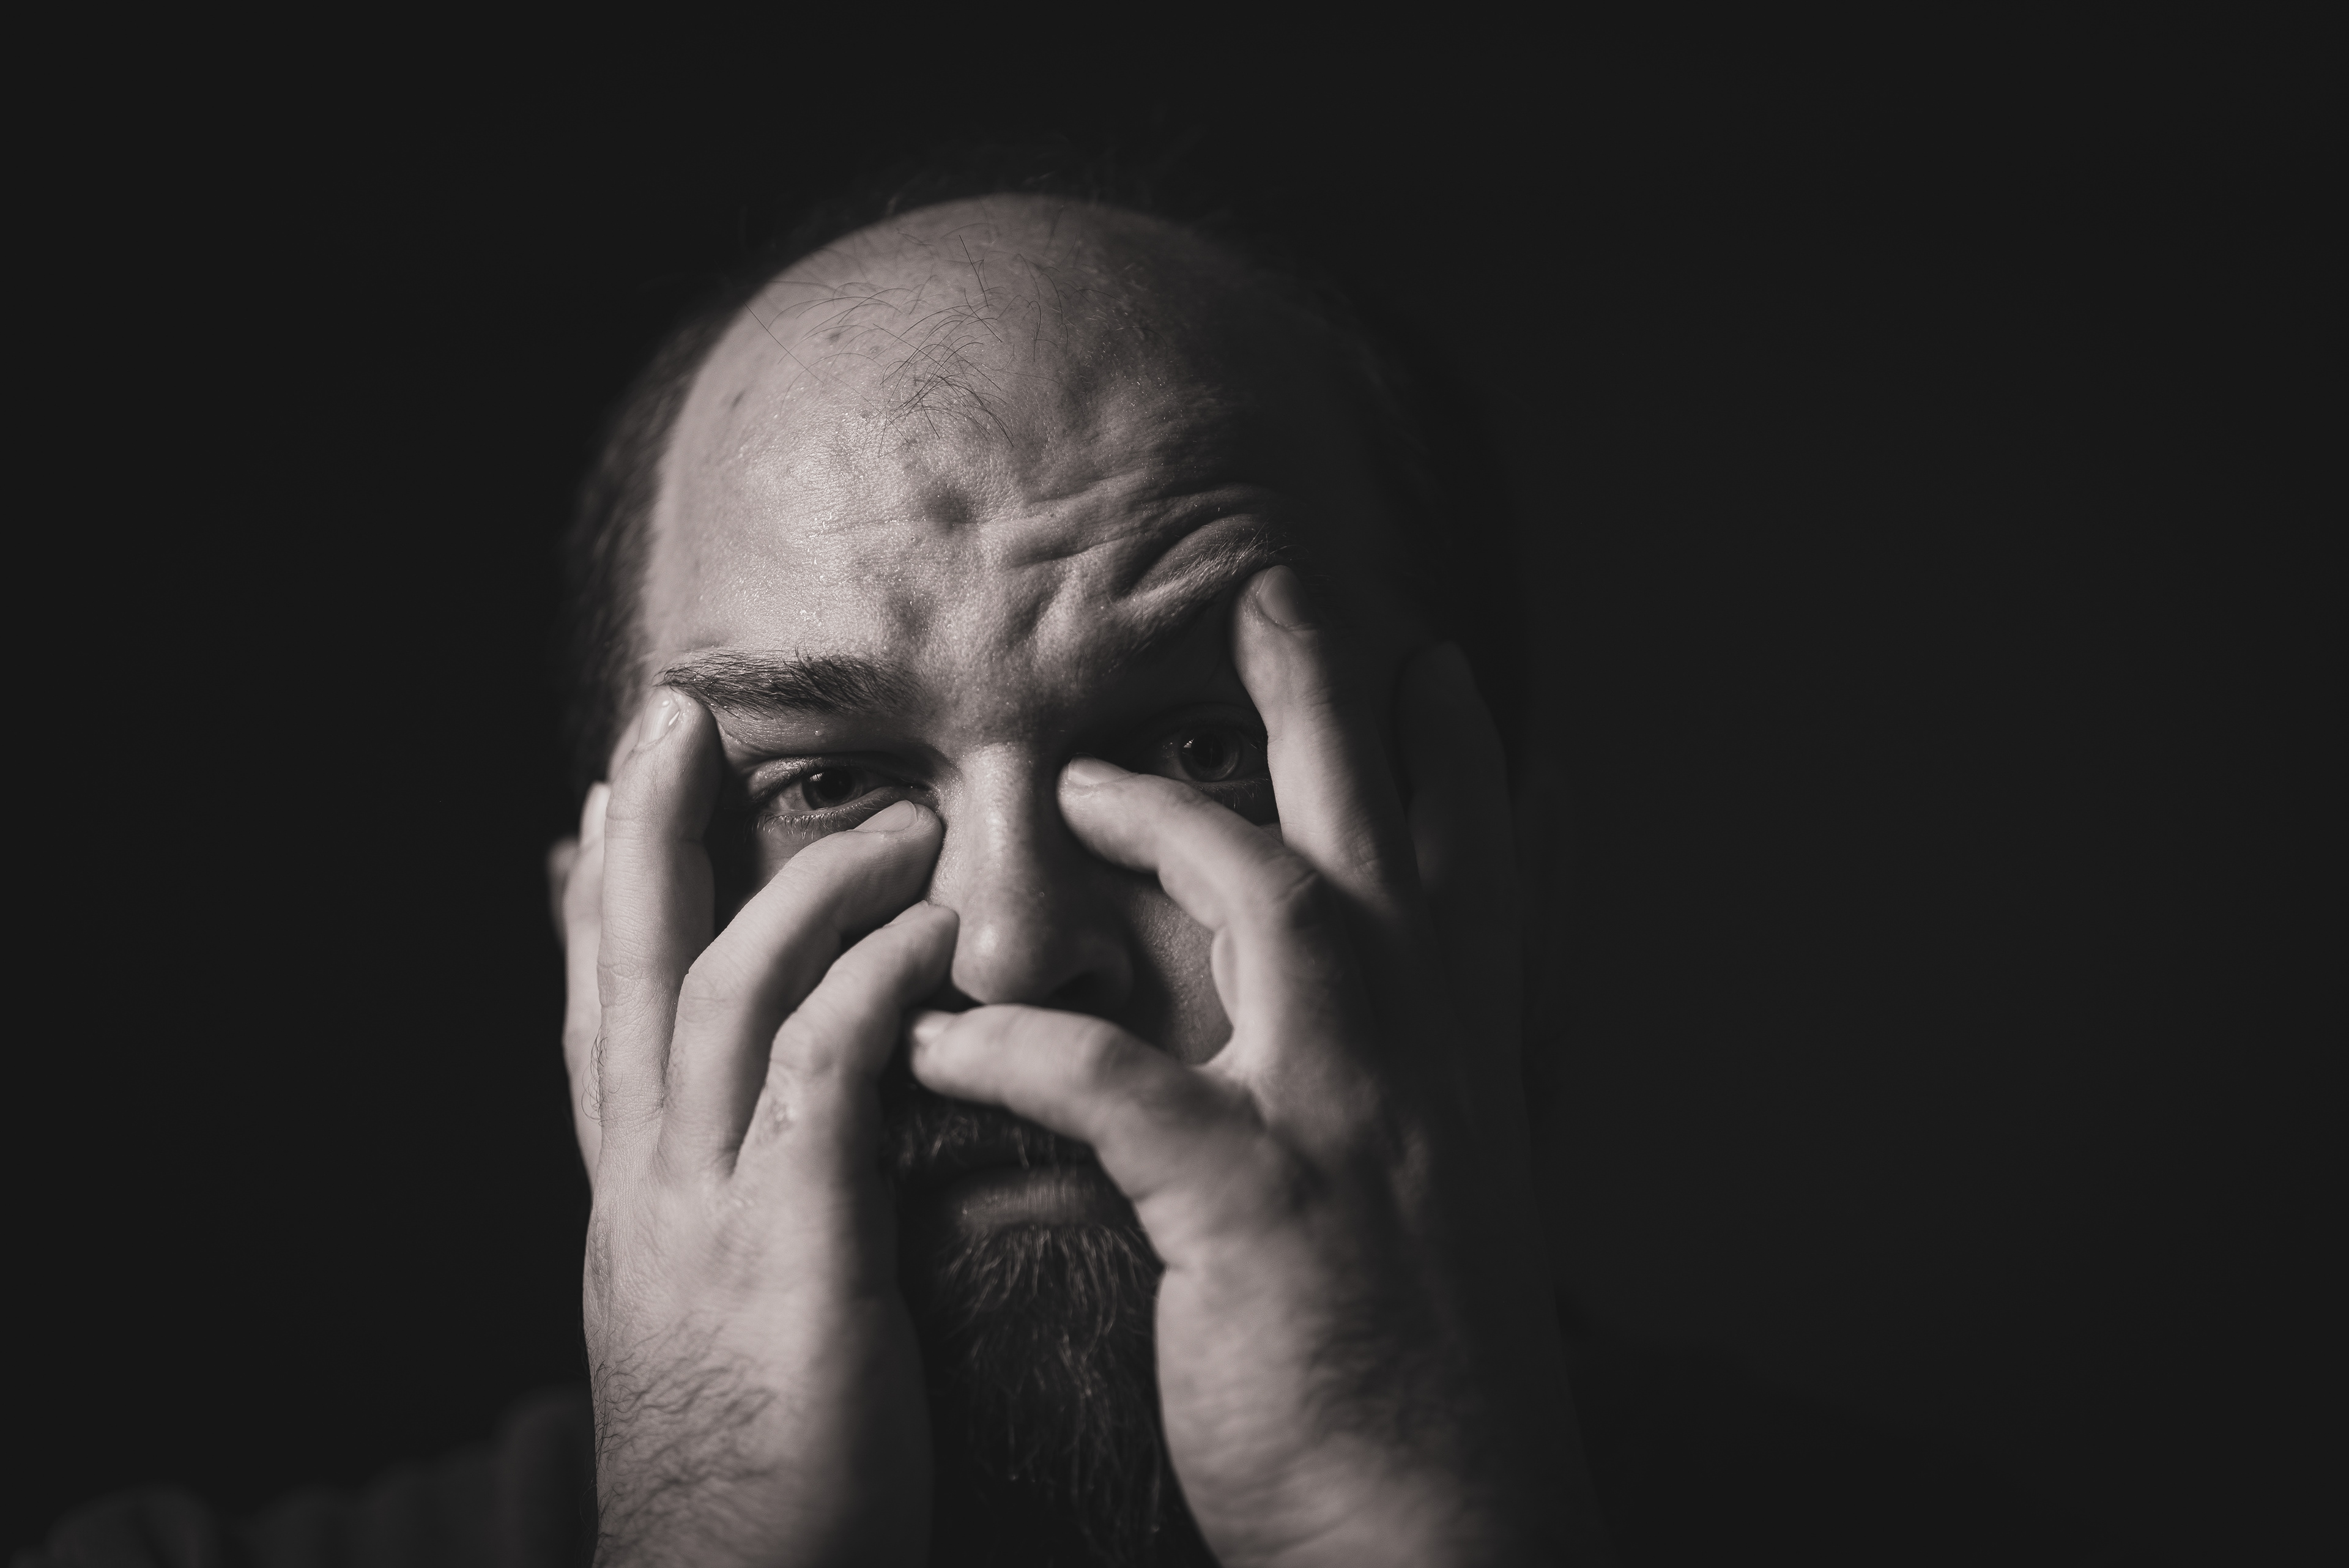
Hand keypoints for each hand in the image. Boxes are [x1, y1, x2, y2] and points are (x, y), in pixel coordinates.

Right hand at [557, 691, 952, 1566]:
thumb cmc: (751, 1473)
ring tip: (883, 818)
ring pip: (720, 996)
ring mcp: (707, 1213)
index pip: (603, 1018)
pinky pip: (820, 1082)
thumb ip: (722, 1214)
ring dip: (797, 891)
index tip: (604, 802)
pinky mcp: (791, 1253)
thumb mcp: (708, 1319)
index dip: (598, 903)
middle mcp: (649, 1185)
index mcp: (634, 1201)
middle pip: (629, 973)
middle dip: (647, 837)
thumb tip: (745, 1151)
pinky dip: (864, 991)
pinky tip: (921, 932)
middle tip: (666, 719)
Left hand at [908, 567, 1612, 1566]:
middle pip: (1372, 836)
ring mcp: (1344, 1122)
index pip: (1468, 867)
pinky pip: (1129, 1088)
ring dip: (1173, 835)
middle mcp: (1413, 1058)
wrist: (1440, 1514)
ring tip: (1070, 790)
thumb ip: (1369, 1075)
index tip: (1417, 655)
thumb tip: (1305, 999)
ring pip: (1278, 914)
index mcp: (1452, 1054)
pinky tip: (950, 1027)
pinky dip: (1032, 1046)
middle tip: (1276, 595)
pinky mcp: (1258, 1208)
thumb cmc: (1408, 1350)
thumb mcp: (1418, 1189)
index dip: (1447, 754)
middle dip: (1325, 705)